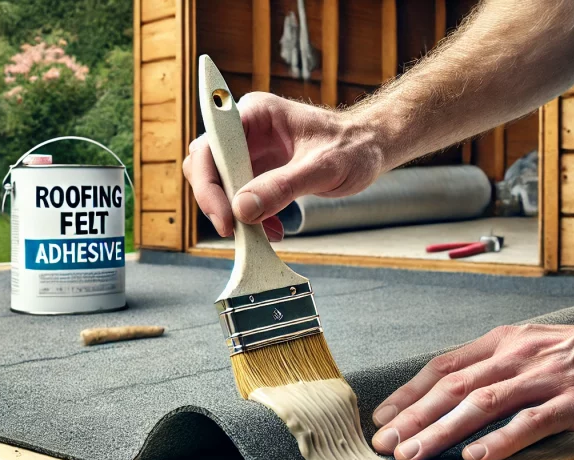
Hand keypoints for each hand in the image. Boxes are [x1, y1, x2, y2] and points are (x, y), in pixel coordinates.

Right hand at [182, 92, 385, 239]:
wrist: (368, 149)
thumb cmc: (352, 146)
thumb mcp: (322, 167)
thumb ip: (283, 186)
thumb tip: (243, 209)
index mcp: (255, 113)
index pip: (211, 145)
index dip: (209, 182)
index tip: (225, 215)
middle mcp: (246, 130)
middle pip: (205, 166)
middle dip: (217, 201)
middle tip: (236, 230)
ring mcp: (249, 151)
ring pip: (218, 185)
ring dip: (232, 213)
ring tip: (260, 232)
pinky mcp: (256, 172)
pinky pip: (238, 198)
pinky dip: (249, 219)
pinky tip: (271, 230)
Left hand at [371, 318, 573, 459]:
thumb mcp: (530, 346)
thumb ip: (494, 366)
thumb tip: (451, 394)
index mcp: (503, 343)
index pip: (444, 367)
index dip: (410, 393)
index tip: (384, 416)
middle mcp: (517, 356)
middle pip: (454, 387)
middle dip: (414, 417)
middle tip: (387, 443)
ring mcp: (544, 377)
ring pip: (482, 404)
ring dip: (442, 430)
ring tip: (416, 453)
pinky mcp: (573, 400)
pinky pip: (530, 421)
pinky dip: (499, 439)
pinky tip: (476, 455)